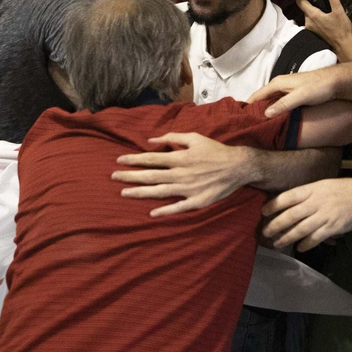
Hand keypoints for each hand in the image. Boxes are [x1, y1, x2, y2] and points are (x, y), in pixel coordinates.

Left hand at [113, 133, 257, 215]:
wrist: (238, 166)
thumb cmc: (215, 151)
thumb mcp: (195, 138)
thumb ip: (173, 137)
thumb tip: (152, 139)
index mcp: (179, 157)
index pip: (151, 159)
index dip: (134, 160)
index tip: (119, 161)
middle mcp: (180, 173)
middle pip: (151, 175)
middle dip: (130, 176)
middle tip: (113, 177)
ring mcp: (188, 188)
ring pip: (160, 191)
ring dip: (141, 192)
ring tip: (124, 193)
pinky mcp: (197, 200)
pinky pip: (178, 207)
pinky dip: (165, 211)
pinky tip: (152, 213)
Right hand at [248, 65, 341, 117]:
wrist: (336, 81)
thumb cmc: (318, 87)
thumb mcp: (300, 97)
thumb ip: (283, 105)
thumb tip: (265, 114)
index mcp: (278, 83)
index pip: (258, 95)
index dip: (248, 105)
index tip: (239, 116)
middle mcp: (280, 84)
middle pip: (263, 97)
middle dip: (255, 108)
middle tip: (248, 122)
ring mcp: (287, 88)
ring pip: (271, 100)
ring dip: (265, 110)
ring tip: (259, 122)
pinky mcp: (294, 93)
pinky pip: (279, 102)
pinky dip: (275, 109)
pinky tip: (275, 118)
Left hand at [261, 178, 351, 250]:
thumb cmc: (341, 190)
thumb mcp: (322, 185)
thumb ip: (306, 194)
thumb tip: (288, 204)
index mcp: (312, 190)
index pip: (288, 197)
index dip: (274, 205)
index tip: (263, 212)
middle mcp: (315, 203)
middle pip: (291, 215)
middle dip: (276, 225)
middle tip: (265, 232)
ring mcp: (323, 216)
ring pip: (300, 229)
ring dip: (287, 238)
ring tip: (277, 243)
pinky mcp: (331, 228)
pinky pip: (315, 238)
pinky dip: (305, 244)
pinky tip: (299, 248)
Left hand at [297, 0, 351, 60]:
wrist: (343, 45)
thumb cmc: (341, 29)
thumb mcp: (339, 11)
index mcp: (312, 15)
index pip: (300, 2)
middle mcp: (308, 22)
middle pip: (305, 8)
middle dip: (312, 4)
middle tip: (323, 2)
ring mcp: (310, 28)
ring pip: (308, 15)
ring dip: (314, 12)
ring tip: (325, 11)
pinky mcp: (313, 33)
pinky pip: (311, 22)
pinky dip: (316, 18)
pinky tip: (326, 19)